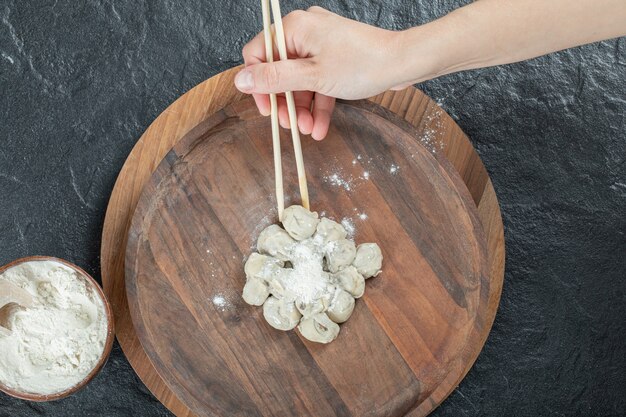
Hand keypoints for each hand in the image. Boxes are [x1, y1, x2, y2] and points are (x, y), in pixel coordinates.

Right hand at [235, 7, 409, 139]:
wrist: (403, 63)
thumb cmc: (362, 63)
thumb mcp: (312, 76)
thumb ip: (274, 78)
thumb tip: (240, 80)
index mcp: (295, 28)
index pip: (259, 55)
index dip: (259, 85)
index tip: (267, 110)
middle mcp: (305, 33)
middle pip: (280, 71)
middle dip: (285, 102)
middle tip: (290, 125)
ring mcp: (322, 47)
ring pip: (301, 82)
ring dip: (302, 109)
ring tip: (308, 131)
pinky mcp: (335, 60)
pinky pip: (318, 83)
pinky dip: (318, 105)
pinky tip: (319, 128)